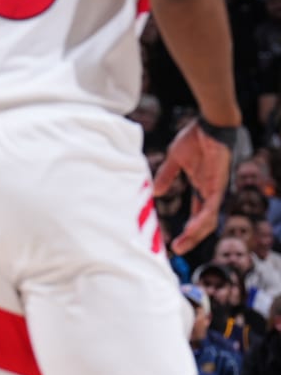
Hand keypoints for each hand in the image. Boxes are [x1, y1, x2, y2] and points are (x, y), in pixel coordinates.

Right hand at [153, 119, 234, 253]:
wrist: (209, 124)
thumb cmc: (196, 137)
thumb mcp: (175, 160)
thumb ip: (167, 176)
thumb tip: (155, 192)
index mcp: (203, 186)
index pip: (198, 214)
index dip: (188, 229)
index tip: (174, 240)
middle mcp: (212, 192)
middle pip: (204, 222)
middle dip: (191, 238)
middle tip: (176, 250)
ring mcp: (217, 189)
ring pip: (210, 219)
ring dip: (196, 234)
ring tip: (181, 245)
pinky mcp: (219, 185)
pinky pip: (211, 208)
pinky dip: (201, 220)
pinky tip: (191, 230)